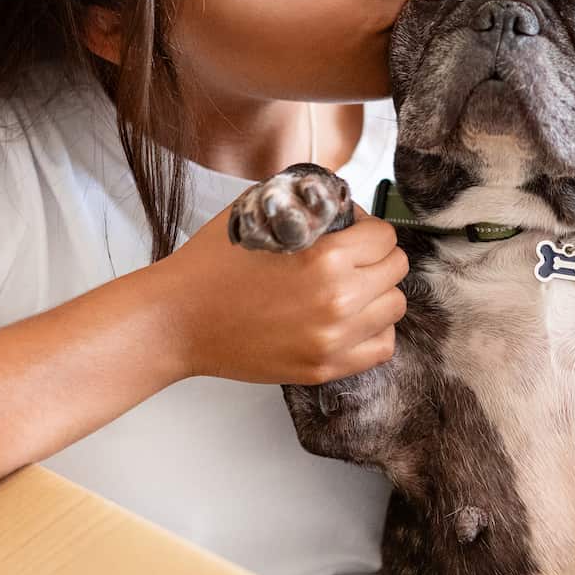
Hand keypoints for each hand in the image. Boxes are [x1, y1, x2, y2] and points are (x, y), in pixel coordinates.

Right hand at [147, 195, 407, 384]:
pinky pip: (381, 348)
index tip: (350, 232)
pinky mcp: (323, 368)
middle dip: (376, 258)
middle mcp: (337, 301)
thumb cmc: (212, 265)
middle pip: (396, 271)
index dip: (368, 229)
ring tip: (350, 288)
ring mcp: (332, 340)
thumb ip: (310, 207)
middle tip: (351, 257)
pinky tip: (350, 319)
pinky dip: (374, 330)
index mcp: (326, 259)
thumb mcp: (262, 214)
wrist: (177, 320)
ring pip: (394, 308)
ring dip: (377, 293)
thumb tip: (349, 209)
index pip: (385, 237)